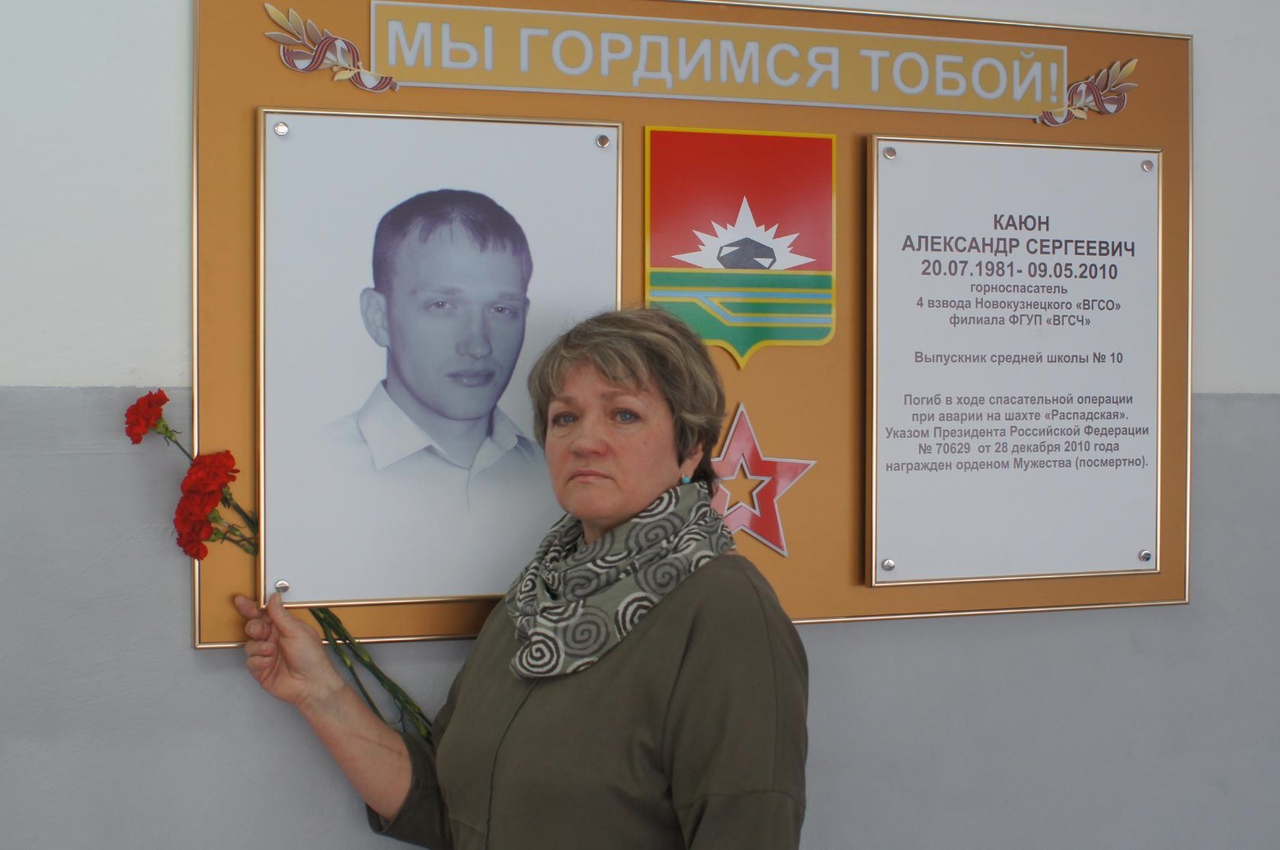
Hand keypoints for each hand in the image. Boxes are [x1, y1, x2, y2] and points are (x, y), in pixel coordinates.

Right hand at [234, 593, 342, 709]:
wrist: (312, 684)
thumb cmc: (312, 658)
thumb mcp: (297, 631)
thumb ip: (281, 615)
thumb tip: (274, 597)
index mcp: (284, 628)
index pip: (264, 614)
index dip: (251, 607)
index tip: (240, 601)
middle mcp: (274, 640)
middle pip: (253, 627)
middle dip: (254, 628)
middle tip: (260, 632)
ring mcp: (266, 655)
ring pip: (250, 645)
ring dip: (259, 648)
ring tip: (272, 652)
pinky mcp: (261, 669)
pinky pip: (250, 661)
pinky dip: (259, 661)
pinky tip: (269, 663)